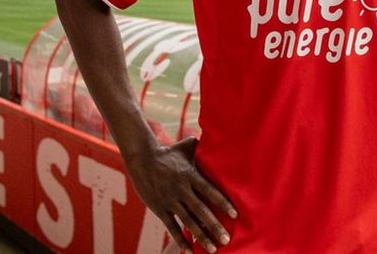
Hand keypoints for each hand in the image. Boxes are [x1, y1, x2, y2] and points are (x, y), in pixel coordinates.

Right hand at [125, 137, 237, 252]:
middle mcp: (181, 189)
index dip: (223, 203)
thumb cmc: (168, 153)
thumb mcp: (185, 147)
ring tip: (213, 249)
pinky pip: (171, 227)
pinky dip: (180, 240)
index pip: (210, 191)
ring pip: (188, 222)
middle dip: (214, 226)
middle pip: (201, 211)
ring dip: (201, 236)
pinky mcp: (159, 208)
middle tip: (227, 240)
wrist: (141, 159)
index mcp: (190, 175)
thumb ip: (202, 145)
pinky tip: (189, 251)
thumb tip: (217, 134)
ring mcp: (169, 200)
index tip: (235, 215)